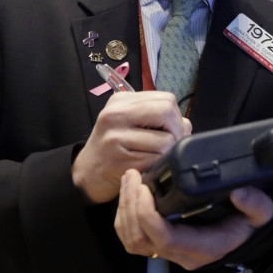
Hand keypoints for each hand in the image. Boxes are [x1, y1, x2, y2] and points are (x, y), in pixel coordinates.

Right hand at [72, 91, 189, 204]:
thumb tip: (185, 125)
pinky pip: (156, 160)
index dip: (176, 117)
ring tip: (156, 157)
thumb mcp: (131, 124)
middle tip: (170, 145)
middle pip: (166, 112)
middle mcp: (116, 114)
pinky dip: (158, 165)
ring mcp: (116, 137)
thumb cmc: (114, 147)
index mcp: (121, 101)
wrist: (87, 173)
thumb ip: (158, 118)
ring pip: (166, 140)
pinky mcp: (120, 160)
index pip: (166, 99)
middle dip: (176, 131)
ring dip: (168, 152)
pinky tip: (148, 166)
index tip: (170, 131)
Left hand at [114, 169, 272, 269]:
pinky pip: (132, 237)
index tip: (145, 188)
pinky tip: (131, 193)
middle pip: (140, 239)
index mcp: (202, 248)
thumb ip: (255, 203)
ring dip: (125, 209)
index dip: (148, 215)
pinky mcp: (161, 244)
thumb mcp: (262, 213)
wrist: (247, 236)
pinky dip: (125, 215)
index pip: (164, 239)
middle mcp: (181, 255)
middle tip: (133, 176)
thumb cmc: (251, 224)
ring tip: (129, 179)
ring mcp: (169, 252)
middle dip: (131, 206)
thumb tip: (238, 191)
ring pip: (132, 240)